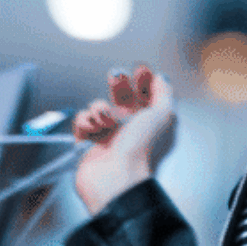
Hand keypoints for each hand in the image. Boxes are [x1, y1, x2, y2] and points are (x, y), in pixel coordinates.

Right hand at [73, 64, 176, 214]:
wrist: (114, 176)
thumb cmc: (139, 148)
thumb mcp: (161, 115)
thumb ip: (164, 93)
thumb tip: (162, 78)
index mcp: (148, 120)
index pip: (146, 94)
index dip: (143, 80)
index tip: (140, 70)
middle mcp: (128, 126)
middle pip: (121, 96)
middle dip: (118, 83)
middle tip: (116, 76)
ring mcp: (107, 133)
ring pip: (98, 106)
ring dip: (99, 107)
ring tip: (105, 119)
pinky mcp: (87, 141)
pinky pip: (82, 120)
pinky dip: (85, 121)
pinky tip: (92, 128)